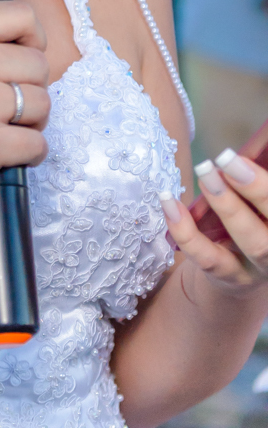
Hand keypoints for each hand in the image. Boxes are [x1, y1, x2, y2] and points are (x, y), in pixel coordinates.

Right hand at [0, 0, 50, 214]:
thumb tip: (24, 45)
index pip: (21, 14)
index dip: (33, 37)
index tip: (23, 58)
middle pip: (38, 63)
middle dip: (31, 88)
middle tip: (5, 107)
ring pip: (42, 103)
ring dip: (32, 122)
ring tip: (3, 130)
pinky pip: (37, 144)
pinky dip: (29, 154)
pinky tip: (5, 154)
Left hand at [160, 152, 267, 294]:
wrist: (237, 268)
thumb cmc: (250, 219)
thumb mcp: (254, 204)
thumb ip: (250, 184)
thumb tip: (232, 151)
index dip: (266, 184)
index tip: (244, 156)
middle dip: (256, 190)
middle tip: (226, 158)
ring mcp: (258, 266)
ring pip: (252, 242)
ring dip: (227, 205)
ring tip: (206, 172)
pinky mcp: (228, 276)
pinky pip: (207, 256)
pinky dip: (186, 230)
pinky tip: (169, 201)